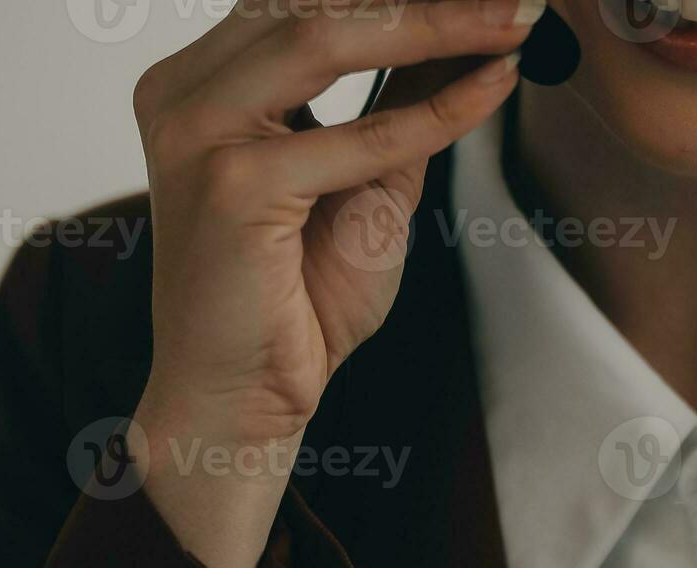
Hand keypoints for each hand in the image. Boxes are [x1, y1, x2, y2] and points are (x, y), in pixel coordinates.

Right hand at [127, 0, 534, 567]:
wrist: (245, 398)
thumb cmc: (294, 301)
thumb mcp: (368, 178)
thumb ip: (402, 105)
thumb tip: (469, 34)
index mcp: (202, 82)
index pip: (304, 1)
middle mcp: (184, 93)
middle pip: (312, 1)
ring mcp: (196, 133)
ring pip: (325, 36)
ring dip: (435, 22)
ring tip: (512, 19)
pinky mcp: (230, 184)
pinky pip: (357, 134)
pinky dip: (437, 111)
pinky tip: (495, 86)